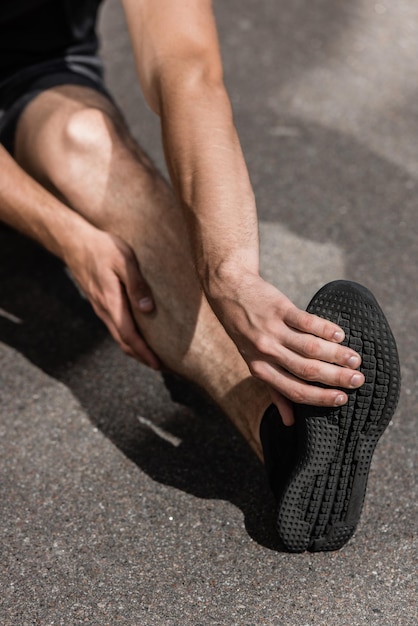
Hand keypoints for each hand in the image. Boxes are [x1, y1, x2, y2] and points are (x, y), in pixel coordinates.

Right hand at [64, 224, 159, 368]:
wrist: (74, 242)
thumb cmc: (103, 248)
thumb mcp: (124, 260)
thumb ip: (137, 284)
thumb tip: (149, 309)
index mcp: (111, 303)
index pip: (130, 336)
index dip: (144, 353)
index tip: (159, 365)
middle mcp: (104, 311)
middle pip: (124, 343)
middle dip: (143, 358)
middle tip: (165, 367)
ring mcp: (101, 309)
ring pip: (119, 337)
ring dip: (137, 350)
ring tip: (155, 357)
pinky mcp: (101, 304)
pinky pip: (116, 328)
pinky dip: (130, 338)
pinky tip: (141, 337)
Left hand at [207, 272, 364, 422]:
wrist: (229, 292)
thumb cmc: (245, 331)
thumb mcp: (253, 362)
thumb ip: (273, 390)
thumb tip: (289, 423)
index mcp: (260, 369)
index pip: (293, 391)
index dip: (320, 397)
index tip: (342, 399)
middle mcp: (266, 352)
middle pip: (306, 370)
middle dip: (335, 378)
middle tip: (358, 380)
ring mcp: (272, 330)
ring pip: (309, 348)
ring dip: (336, 355)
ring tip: (355, 359)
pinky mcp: (279, 308)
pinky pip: (305, 321)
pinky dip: (325, 329)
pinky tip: (339, 335)